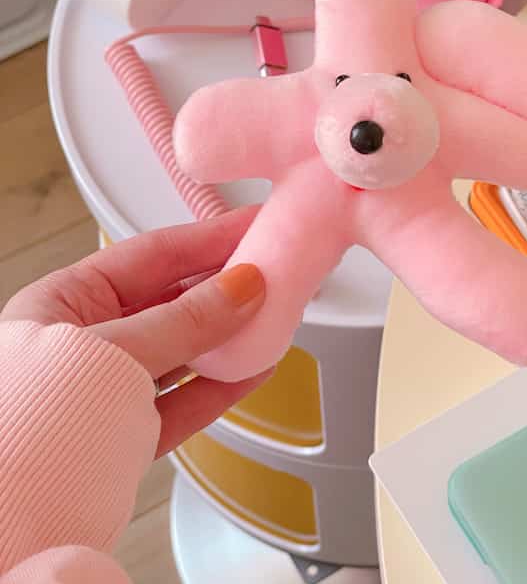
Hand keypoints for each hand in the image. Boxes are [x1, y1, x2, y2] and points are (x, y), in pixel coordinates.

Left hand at [1, 208, 267, 456]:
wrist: (10, 525)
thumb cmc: (27, 426)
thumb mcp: (115, 354)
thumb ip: (185, 321)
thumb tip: (241, 288)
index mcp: (63, 304)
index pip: (150, 256)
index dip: (206, 239)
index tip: (252, 228)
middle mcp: (82, 343)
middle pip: (168, 302)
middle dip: (224, 289)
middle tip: (273, 274)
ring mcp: (104, 391)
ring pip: (179, 353)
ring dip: (228, 339)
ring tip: (271, 320)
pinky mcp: (123, 438)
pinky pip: (181, 402)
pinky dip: (219, 387)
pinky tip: (252, 370)